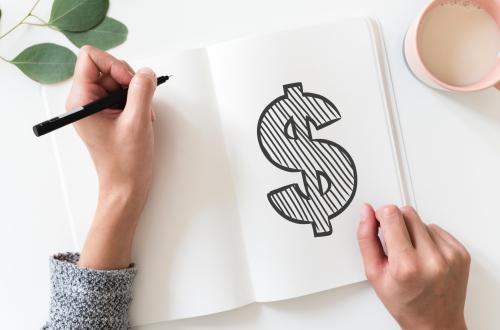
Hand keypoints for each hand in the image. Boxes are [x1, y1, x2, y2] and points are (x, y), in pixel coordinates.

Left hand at [66, 45, 157, 268]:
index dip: (114, 64)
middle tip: (139, 102)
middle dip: (129, 81)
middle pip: (108, 67)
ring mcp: (97, 107)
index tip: (129, 83)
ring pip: (119, 80)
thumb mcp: (137, 122)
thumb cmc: (125, 162)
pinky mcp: (108, 113)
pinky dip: (137, 102)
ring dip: (136, 94)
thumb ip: (141, 91)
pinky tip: (142, 119)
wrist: (126, 187)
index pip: (91, 57)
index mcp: (81, 100)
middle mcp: (85, 101)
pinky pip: (124, 94)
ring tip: (142, 115)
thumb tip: (146, 72)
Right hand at [357, 204, 469, 329]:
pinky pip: (438, 229)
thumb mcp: (375, 273)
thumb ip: (367, 238)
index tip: (379, 224)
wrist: (435, 323)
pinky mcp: (461, 253)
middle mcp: (431, 259)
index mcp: (406, 266)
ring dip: (414, 232)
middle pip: (408, 213)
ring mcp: (450, 256)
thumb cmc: (405, 303)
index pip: (392, 214)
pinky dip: (429, 239)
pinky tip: (425, 255)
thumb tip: (367, 212)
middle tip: (395, 245)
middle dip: (397, 223)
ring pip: (423, 220)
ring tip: (411, 254)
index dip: (381, 215)